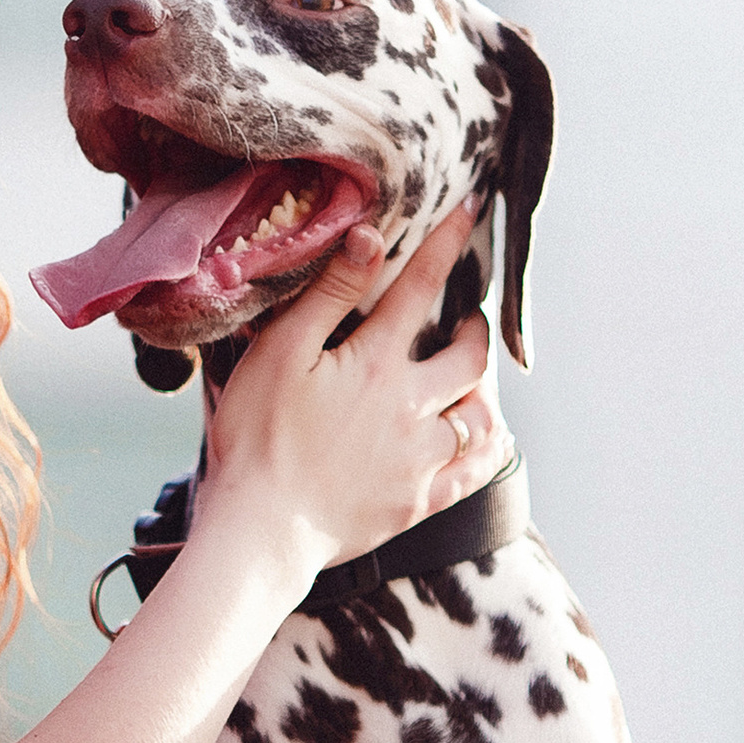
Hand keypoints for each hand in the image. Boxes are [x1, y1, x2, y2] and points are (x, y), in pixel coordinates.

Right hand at [195, 204, 507, 582]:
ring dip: (484, 392)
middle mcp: (412, 409)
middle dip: (476, 328)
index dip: (447, 245)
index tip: (471, 212)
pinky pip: (474, 472)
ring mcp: (421, 460)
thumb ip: (328, 296)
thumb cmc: (257, 438)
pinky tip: (482, 439)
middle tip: (470, 318)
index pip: (422, 288)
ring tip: (474, 380)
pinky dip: (486, 449)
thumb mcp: (279, 354)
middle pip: (470, 358)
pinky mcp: (418, 503)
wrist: (262, 530)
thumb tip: (370, 238)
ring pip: (481, 418)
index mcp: (376, 364)